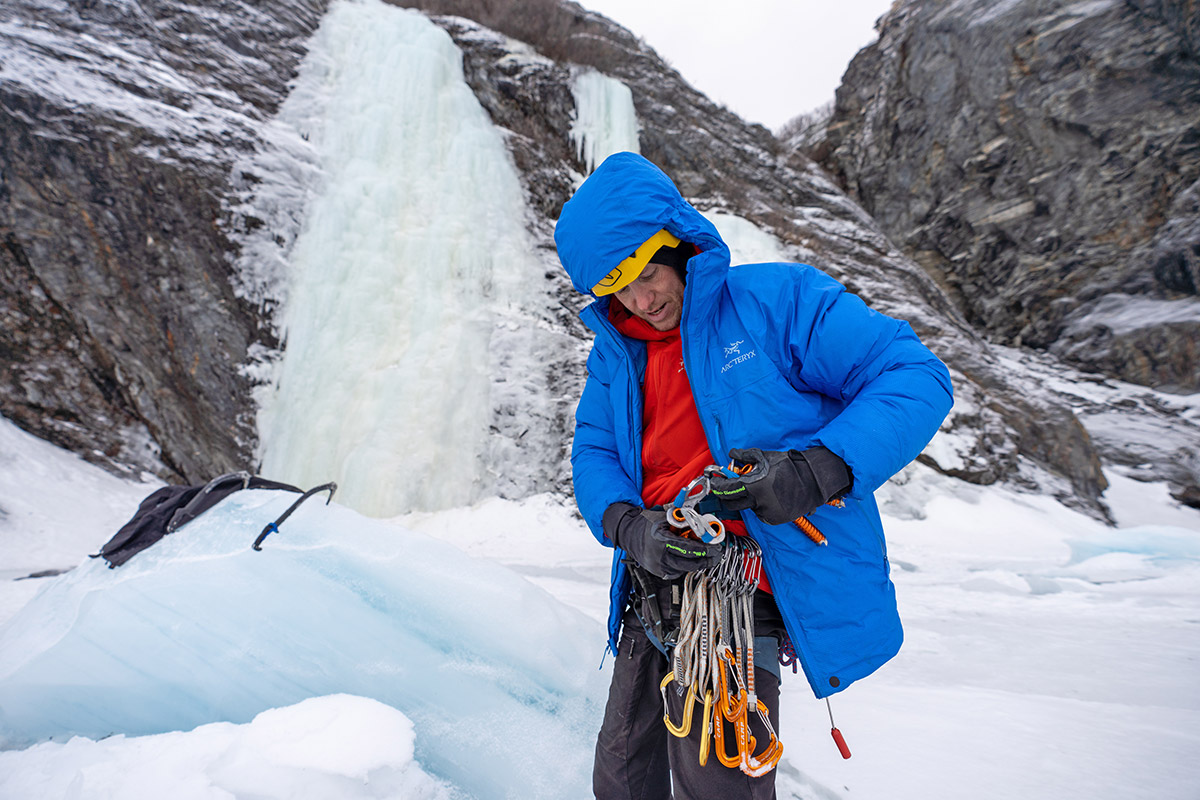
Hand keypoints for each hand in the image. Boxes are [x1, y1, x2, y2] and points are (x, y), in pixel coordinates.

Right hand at [602, 503, 723, 579]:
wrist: (629, 534)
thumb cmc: (647, 523)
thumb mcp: (665, 517)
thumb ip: (683, 521)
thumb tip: (702, 526)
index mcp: (660, 538)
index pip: (688, 548)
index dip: (704, 549)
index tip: (715, 548)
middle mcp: (658, 555)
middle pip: (689, 563)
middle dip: (706, 560)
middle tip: (717, 555)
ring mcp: (657, 566)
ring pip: (684, 569)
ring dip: (698, 564)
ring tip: (708, 558)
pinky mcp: (657, 572)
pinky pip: (677, 572)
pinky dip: (686, 566)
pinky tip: (690, 560)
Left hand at [708, 447, 850, 525]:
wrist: (813, 480)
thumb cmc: (789, 466)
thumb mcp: (765, 457)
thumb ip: (745, 456)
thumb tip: (732, 453)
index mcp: (754, 486)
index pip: (727, 490)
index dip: (718, 487)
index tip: (714, 483)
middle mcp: (759, 502)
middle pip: (733, 504)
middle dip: (727, 496)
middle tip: (728, 489)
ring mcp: (767, 512)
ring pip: (749, 508)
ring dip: (748, 500)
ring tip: (760, 489)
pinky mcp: (776, 519)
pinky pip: (762, 514)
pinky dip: (761, 507)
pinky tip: (769, 498)